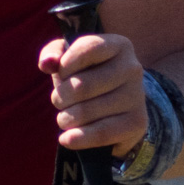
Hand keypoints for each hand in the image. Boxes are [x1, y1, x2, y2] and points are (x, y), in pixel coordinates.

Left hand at [39, 33, 147, 157]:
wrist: (116, 108)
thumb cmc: (86, 76)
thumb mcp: (68, 59)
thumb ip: (53, 54)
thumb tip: (46, 64)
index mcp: (118, 45)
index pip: (86, 49)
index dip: (65, 65)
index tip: (61, 74)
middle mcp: (132, 68)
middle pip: (81, 85)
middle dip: (60, 97)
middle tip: (59, 101)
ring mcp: (137, 96)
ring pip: (87, 112)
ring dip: (66, 118)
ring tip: (65, 118)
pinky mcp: (137, 123)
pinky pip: (101, 133)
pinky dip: (78, 138)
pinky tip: (67, 139)